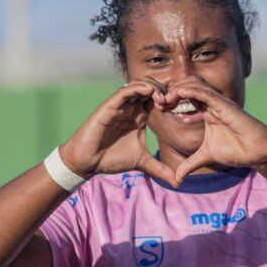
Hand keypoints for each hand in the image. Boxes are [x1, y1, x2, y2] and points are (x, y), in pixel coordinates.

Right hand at [58, 79, 175, 182]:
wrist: (88, 162)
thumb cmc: (112, 158)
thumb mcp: (142, 163)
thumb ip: (160, 169)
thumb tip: (178, 182)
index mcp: (139, 116)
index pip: (156, 98)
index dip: (168, 99)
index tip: (176, 109)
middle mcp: (130, 108)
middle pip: (150, 86)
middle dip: (163, 90)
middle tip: (170, 103)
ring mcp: (120, 105)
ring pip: (139, 84)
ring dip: (153, 87)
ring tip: (161, 100)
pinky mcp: (110, 106)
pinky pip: (125, 90)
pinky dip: (138, 88)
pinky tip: (149, 93)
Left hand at [164, 77, 266, 184]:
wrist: (257, 152)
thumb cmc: (236, 150)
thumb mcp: (206, 157)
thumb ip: (190, 164)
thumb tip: (176, 179)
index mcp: (207, 111)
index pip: (185, 96)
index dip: (170, 99)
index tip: (157, 107)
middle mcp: (212, 103)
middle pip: (187, 86)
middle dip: (171, 92)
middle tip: (158, 103)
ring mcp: (219, 103)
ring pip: (195, 86)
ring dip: (178, 89)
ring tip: (166, 99)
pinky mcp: (226, 106)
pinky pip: (206, 93)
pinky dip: (192, 91)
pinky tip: (179, 94)